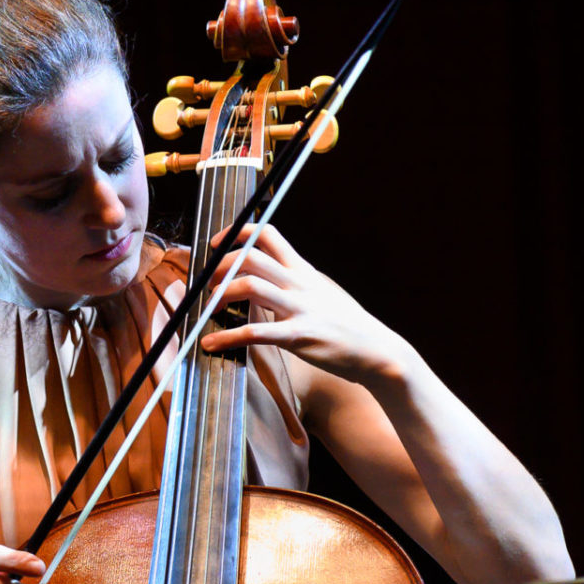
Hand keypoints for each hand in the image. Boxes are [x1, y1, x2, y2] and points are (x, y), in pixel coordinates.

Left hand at [197, 224, 414, 384]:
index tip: (218, 244)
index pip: (268, 234)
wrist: (377, 350)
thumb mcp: (320, 291)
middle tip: (207, 283)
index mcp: (303, 270)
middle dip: (220, 267)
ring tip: (208, 309)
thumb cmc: (345, 324)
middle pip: (251, 257)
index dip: (237, 233)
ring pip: (250, 287)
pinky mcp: (298, 337)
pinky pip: (255, 332)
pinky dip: (227, 337)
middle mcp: (299, 283)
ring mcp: (299, 309)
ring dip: (220, 296)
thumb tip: (264, 277)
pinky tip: (211, 344)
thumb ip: (293, 282)